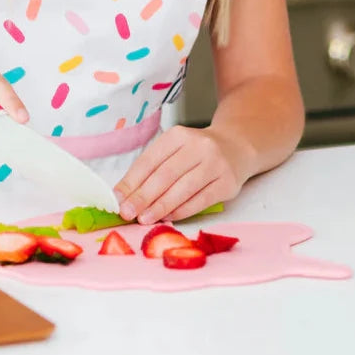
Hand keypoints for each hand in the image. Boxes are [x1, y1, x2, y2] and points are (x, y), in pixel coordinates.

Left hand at [114, 126, 250, 223]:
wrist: (237, 147)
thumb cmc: (197, 152)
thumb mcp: (175, 150)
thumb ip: (152, 169)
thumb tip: (125, 195)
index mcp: (178, 135)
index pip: (149, 160)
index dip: (131, 181)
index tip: (117, 199)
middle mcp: (198, 146)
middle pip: (165, 175)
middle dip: (143, 197)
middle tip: (127, 213)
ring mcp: (215, 164)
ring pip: (182, 189)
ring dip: (160, 207)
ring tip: (144, 219)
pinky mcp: (228, 183)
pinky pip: (200, 201)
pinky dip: (181, 211)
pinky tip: (168, 217)